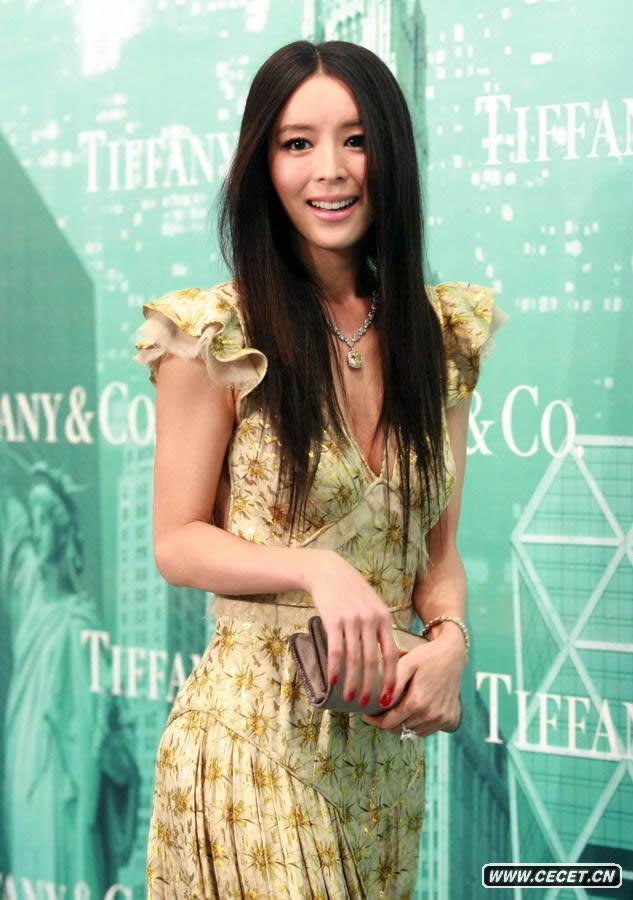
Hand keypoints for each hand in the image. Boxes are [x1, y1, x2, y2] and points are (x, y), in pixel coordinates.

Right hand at [302, 549, 400, 708]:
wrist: (328, 572)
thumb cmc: (352, 591)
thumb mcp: (374, 605)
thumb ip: (381, 628)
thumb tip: (389, 657)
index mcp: (383, 618)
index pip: (391, 655)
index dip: (391, 678)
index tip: (389, 697)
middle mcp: (370, 620)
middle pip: (372, 661)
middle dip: (371, 686)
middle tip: (368, 704)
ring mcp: (351, 621)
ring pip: (354, 659)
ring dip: (352, 682)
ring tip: (351, 698)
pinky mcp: (333, 621)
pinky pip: (336, 650)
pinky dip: (335, 669)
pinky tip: (334, 682)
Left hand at [359, 630, 465, 735]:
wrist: (453, 654)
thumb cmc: (427, 656)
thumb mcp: (407, 663)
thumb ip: (393, 683)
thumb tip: (381, 702)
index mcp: (417, 702)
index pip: (388, 723)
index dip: (374, 721)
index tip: (365, 714)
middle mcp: (431, 715)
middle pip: (399, 730)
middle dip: (386, 722)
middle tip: (379, 711)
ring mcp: (442, 719)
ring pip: (413, 732)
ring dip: (403, 724)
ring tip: (398, 709)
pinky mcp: (450, 720)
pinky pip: (427, 730)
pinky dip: (418, 724)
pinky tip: (415, 711)